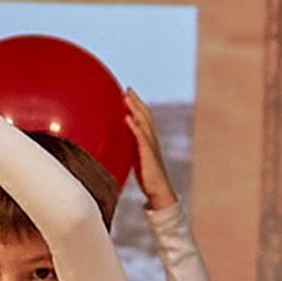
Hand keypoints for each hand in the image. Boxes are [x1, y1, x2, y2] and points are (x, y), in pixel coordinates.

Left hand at [123, 88, 176, 215]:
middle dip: (136, 101)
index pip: (144, 118)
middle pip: (145, 115)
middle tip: (127, 89)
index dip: (137, 105)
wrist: (159, 191)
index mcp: (149, 140)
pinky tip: (127, 117)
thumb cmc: (148, 178)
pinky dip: (134, 126)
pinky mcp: (148, 153)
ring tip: (126, 97)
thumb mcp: (138, 160)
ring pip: (144, 122)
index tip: (128, 94)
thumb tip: (122, 146)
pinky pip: (141, 137)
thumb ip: (132, 150)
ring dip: (135, 108)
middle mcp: (152, 139)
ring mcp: (151, 145)